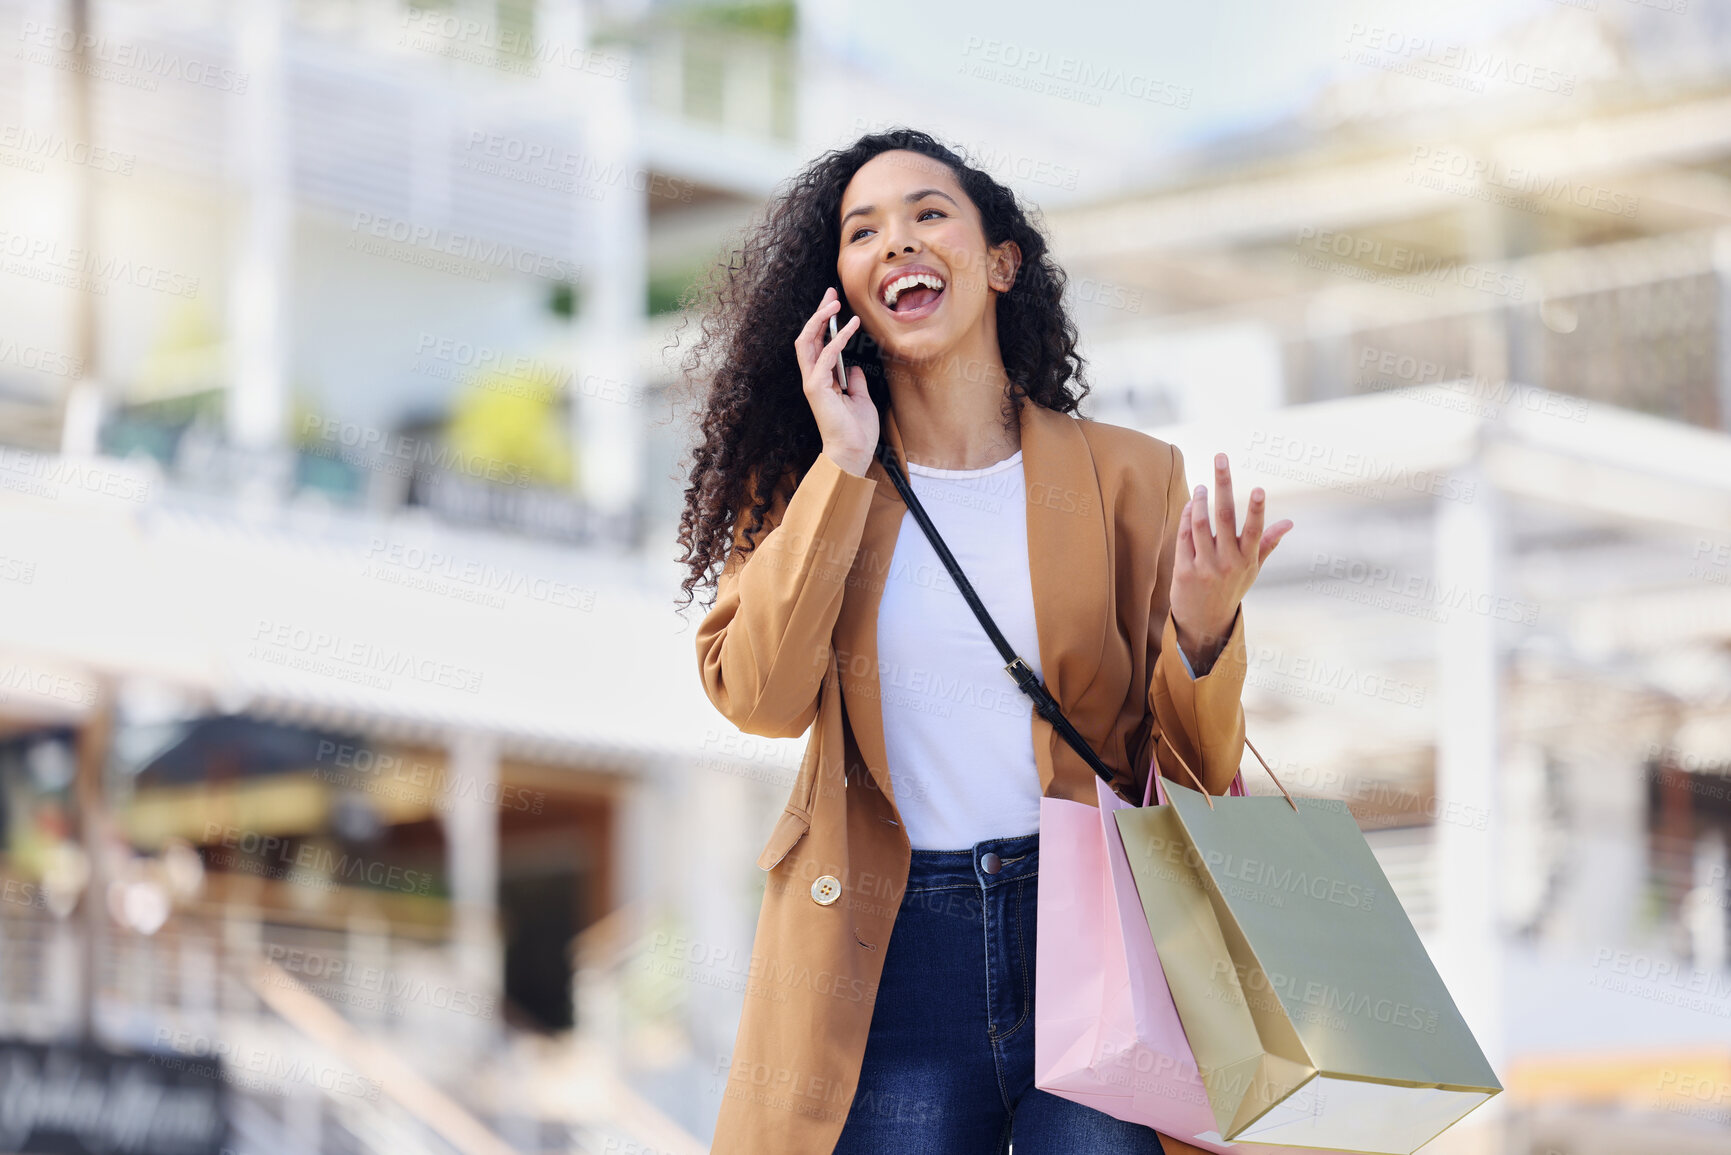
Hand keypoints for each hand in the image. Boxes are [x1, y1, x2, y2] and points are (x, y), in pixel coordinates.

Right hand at [795, 288, 876, 474]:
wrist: (854, 452)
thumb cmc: (858, 431)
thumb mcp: (861, 398)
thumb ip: (854, 381)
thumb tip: (854, 367)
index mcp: (821, 380)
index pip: (817, 344)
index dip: (825, 322)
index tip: (835, 303)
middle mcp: (813, 378)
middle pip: (808, 337)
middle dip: (818, 312)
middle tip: (830, 292)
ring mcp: (813, 382)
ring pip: (808, 341)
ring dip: (821, 319)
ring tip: (835, 301)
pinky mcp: (817, 387)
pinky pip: (826, 355)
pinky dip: (837, 337)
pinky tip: (850, 325)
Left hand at [1170, 453, 1291, 671]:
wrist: (1204, 622)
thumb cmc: (1231, 589)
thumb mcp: (1253, 569)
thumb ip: (1268, 543)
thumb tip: (1290, 522)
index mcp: (1248, 560)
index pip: (1255, 531)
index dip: (1258, 510)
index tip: (1259, 489)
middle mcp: (1228, 563)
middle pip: (1225, 517)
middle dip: (1224, 484)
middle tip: (1221, 458)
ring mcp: (1205, 567)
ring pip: (1200, 524)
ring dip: (1200, 500)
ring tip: (1201, 486)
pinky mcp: (1184, 571)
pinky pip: (1185, 537)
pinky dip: (1187, 517)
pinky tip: (1190, 505)